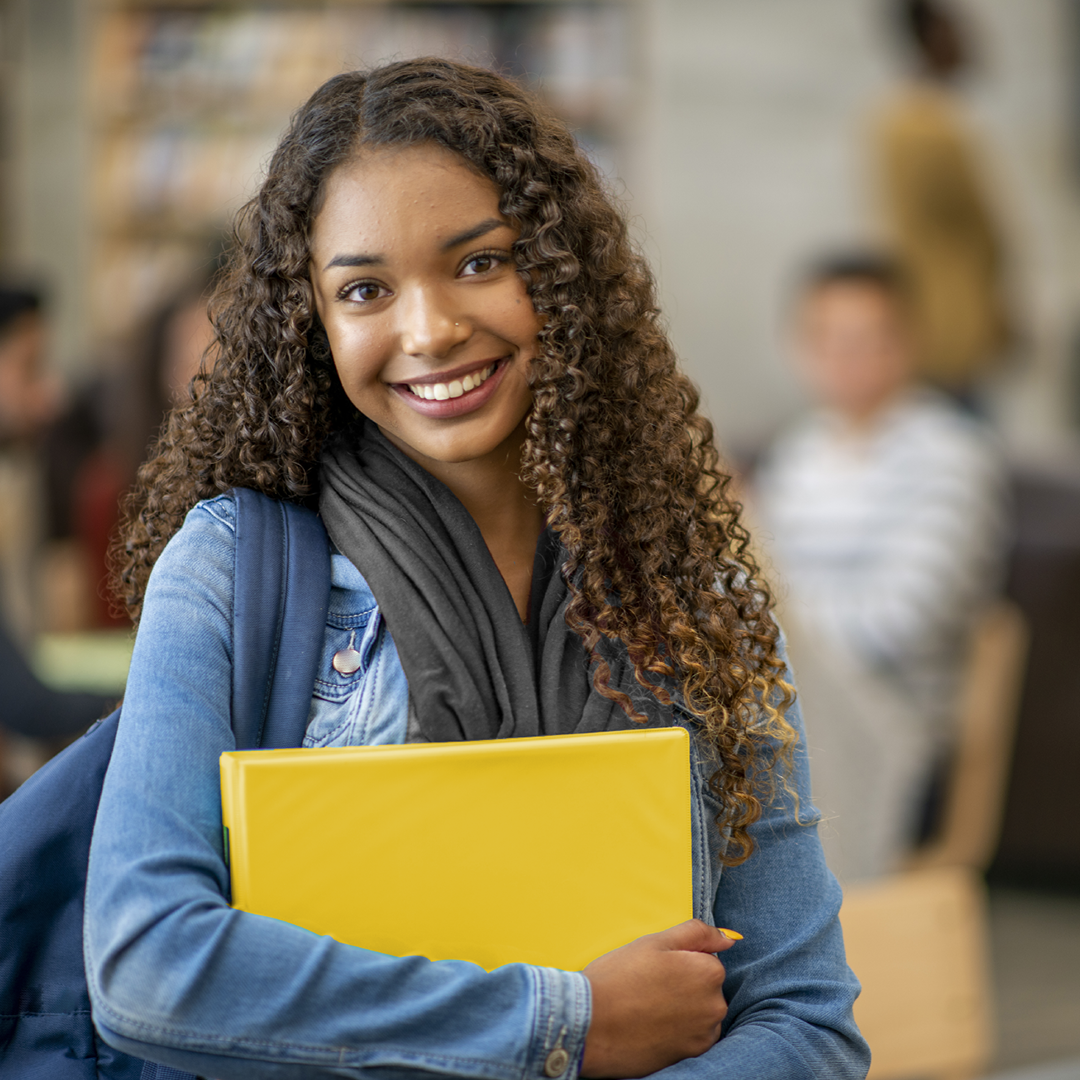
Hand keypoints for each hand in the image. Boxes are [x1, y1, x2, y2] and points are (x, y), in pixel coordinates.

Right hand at [580, 920, 737, 1077]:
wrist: (591, 1025)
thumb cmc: (619, 978)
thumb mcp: (655, 941)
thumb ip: (697, 933)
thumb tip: (728, 938)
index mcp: (709, 971)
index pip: (705, 958)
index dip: (678, 960)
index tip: (656, 967)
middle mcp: (715, 1005)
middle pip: (705, 986)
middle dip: (683, 983)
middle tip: (649, 986)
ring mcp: (704, 1033)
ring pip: (699, 1011)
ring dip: (682, 1008)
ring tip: (648, 1006)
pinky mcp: (692, 1055)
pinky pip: (693, 1035)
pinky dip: (678, 1030)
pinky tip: (653, 1025)